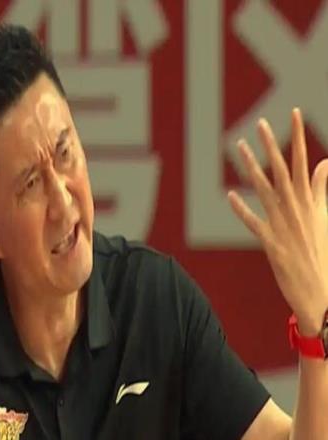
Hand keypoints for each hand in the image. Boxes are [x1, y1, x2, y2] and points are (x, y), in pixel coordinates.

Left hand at [228, 108, 327, 335]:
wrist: (321, 291)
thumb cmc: (321, 251)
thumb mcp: (324, 216)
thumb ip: (322, 188)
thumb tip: (326, 162)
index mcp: (309, 201)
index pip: (304, 162)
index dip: (298, 138)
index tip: (293, 114)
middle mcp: (296, 209)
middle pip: (283, 171)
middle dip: (272, 146)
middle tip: (260, 123)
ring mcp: (283, 225)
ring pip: (265, 190)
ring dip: (252, 168)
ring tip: (239, 147)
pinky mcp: (272, 243)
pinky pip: (254, 223)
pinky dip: (242, 209)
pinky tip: (230, 195)